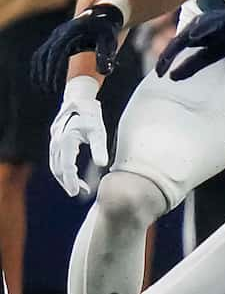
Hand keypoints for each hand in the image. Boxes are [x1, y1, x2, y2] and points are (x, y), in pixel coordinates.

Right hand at [31, 1, 124, 89]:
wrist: (102, 15)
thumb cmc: (106, 30)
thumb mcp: (109, 41)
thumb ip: (106, 55)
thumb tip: (105, 72)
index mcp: (72, 33)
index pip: (58, 53)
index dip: (55, 70)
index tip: (56, 86)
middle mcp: (60, 33)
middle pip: (47, 56)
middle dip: (47, 74)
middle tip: (50, 91)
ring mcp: (55, 36)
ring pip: (41, 55)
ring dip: (40, 72)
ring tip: (45, 89)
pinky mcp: (54, 40)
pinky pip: (41, 54)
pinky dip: (38, 67)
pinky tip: (40, 80)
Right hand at [48, 77, 104, 197]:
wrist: (78, 101)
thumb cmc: (91, 116)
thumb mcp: (98, 131)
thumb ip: (99, 148)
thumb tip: (103, 165)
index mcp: (66, 141)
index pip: (66, 167)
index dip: (71, 181)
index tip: (76, 192)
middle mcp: (56, 144)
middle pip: (58, 169)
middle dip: (68, 182)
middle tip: (80, 192)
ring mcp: (54, 144)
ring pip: (55, 166)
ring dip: (65, 178)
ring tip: (79, 187)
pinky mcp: (55, 144)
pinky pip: (56, 161)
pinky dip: (63, 170)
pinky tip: (74, 175)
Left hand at [159, 1, 224, 80]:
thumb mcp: (211, 54)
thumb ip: (192, 65)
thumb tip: (172, 78)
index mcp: (192, 34)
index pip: (173, 48)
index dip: (165, 61)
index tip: (159, 75)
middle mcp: (196, 25)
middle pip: (177, 41)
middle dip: (167, 56)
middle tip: (160, 72)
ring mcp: (208, 20)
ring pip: (188, 33)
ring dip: (177, 45)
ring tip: (168, 58)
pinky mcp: (221, 18)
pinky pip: (208, 24)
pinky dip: (199, 30)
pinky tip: (192, 37)